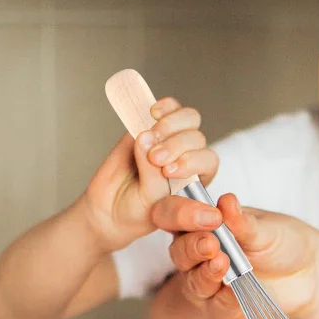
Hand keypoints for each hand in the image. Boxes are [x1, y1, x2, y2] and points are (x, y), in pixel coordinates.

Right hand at [82, 97, 215, 252]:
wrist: (110, 209)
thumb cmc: (138, 211)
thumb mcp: (151, 201)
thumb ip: (153, 171)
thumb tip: (145, 136)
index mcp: (197, 178)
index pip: (208, 161)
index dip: (191, 161)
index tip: (168, 171)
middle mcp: (188, 156)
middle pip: (196, 138)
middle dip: (176, 146)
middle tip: (154, 158)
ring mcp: (170, 139)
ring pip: (188, 119)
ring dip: (170, 125)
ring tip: (148, 137)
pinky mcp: (151, 126)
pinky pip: (168, 108)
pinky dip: (164, 107)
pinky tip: (154, 113)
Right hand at [151, 193, 318, 318]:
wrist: (307, 271)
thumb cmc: (280, 241)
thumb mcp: (265, 228)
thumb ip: (242, 221)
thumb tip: (226, 202)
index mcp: (200, 224)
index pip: (173, 215)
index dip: (182, 214)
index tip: (209, 216)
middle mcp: (196, 253)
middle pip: (180, 253)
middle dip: (193, 248)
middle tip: (212, 244)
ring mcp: (205, 282)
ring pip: (193, 283)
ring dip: (206, 275)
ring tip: (222, 265)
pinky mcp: (220, 308)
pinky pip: (216, 308)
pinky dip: (227, 301)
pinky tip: (237, 294)